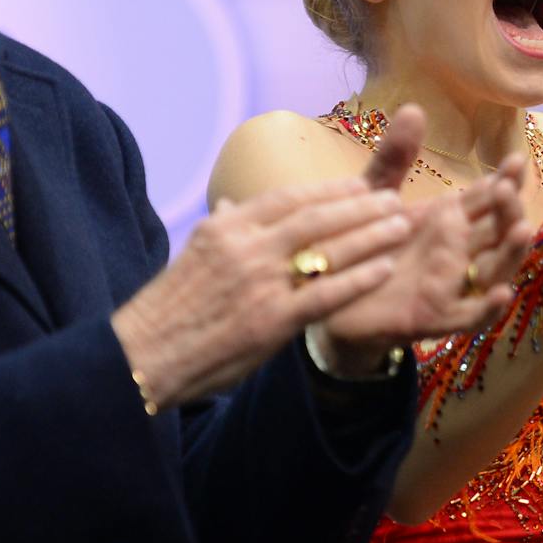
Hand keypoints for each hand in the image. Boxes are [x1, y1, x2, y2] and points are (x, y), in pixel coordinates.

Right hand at [112, 177, 410, 407]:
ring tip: (400, 225)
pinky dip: (359, 278)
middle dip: (359, 205)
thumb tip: (232, 204)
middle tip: (392, 199)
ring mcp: (260, 284)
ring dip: (370, 234)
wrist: (141, 358)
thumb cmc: (167, 311)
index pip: (287, 198)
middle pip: (315, 216)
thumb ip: (220, 229)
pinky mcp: (271, 321)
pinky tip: (384, 268)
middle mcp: (245, 248)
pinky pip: (326, 294)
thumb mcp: (190, 256)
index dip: (328, 189)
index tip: (359, 184)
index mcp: (225, 229)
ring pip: (327, 248)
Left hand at [319, 120, 531, 365]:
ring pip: (493, 273)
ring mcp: (449, 287)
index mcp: (448, 223)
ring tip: (522, 229)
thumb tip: (413, 108)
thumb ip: (394, 158)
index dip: (505, 181)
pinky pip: (467, 317)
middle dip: (510, 211)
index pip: (488, 199)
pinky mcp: (431, 317)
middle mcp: (456, 254)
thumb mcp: (374, 196)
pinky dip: (485, 308)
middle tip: (508, 188)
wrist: (325, 294)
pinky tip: (500, 293)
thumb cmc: (358, 245)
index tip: (516, 159)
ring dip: (510, 253)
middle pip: (498, 234)